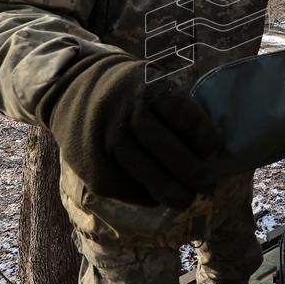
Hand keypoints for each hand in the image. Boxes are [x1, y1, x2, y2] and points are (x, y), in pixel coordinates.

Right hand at [41, 56, 220, 208]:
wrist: (72, 87)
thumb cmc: (128, 92)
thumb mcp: (152, 83)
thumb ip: (176, 110)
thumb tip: (208, 153)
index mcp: (147, 87)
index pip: (182, 114)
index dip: (204, 137)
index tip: (213, 151)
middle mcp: (124, 112)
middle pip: (164, 146)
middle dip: (192, 171)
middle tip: (208, 185)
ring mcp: (104, 138)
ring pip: (142, 171)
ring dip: (170, 190)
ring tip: (186, 200)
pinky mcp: (90, 164)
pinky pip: (122, 186)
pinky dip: (143, 196)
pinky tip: (156, 198)